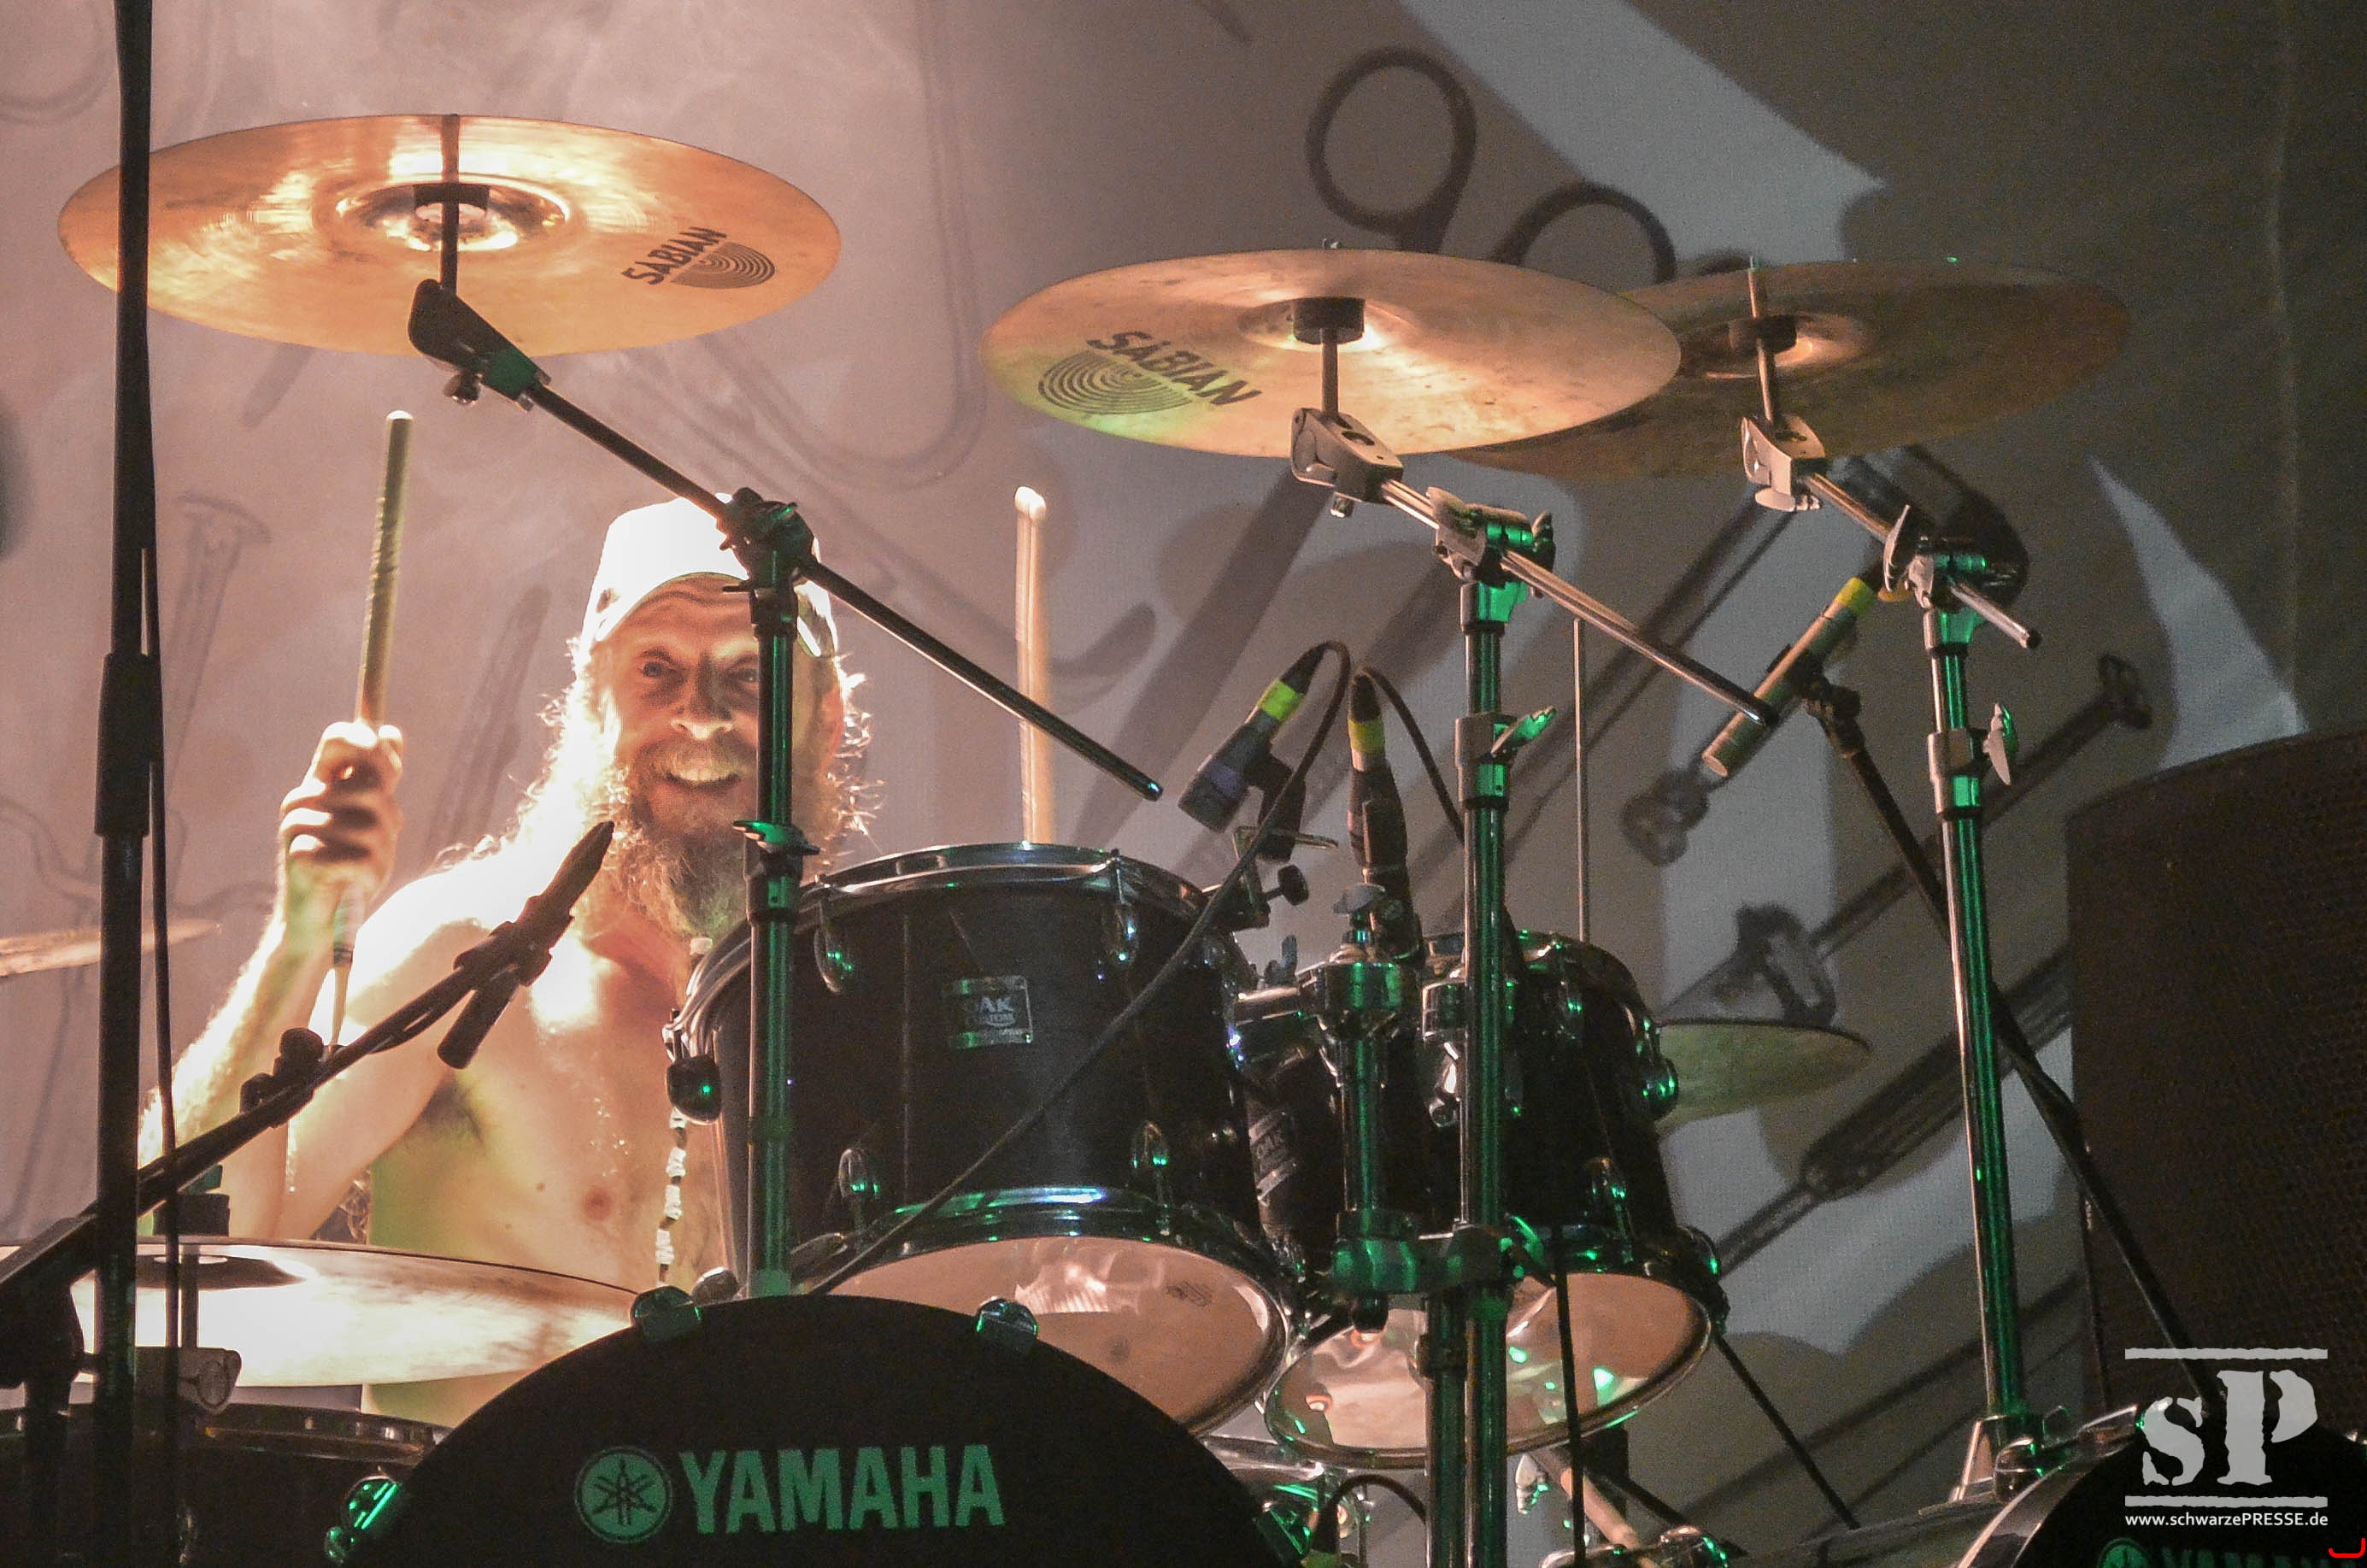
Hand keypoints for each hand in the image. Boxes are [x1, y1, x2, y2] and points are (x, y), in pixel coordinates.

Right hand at [278, 722, 404, 942]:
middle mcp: (304, 798)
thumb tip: (392, 732)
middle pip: (370, 786)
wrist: (320, 921)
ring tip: (364, 866)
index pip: (339, 737)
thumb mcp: (372, 819)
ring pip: (370, 824)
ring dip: (381, 851)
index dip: (372, 746)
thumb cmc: (350, 866)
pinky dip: (368, 873)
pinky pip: (358, 856)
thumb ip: (380, 778)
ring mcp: (296, 826)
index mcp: (321, 784)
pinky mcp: (299, 856)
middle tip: (379, 840)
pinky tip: (354, 882)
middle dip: (388, 817)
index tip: (391, 775)